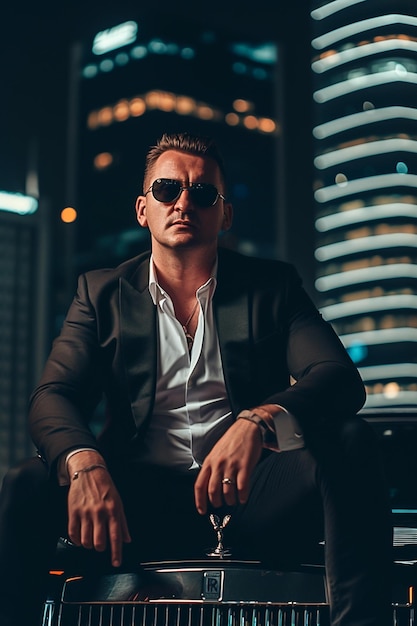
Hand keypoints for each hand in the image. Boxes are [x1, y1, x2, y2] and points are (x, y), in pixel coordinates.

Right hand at [67, 451, 130, 566]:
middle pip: (99, 542)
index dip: (116, 553)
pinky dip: (77, 540)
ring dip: (88, 544)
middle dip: (100, 548)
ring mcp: (85, 513)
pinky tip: (80, 537)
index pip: (116, 537)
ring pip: (85, 540)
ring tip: (90, 539)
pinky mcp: (73, 511)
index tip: (116, 563)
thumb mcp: (119, 502)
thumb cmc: (106, 487)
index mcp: (113, 510)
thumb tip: (127, 539)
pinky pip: (73, 533)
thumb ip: (123, 523)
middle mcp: (100, 513)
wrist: (89, 472)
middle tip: (100, 545)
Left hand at [194, 418, 262, 514]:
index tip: (202, 510)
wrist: (248, 428)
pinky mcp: (244, 466)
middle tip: (221, 504)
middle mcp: (218, 464)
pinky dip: (242, 496)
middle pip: (213, 491)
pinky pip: (242, 487)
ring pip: (227, 492)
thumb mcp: (216, 452)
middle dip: (217, 502)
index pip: (199, 485)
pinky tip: (243, 497)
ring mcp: (231, 465)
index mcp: (209, 461)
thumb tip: (208, 486)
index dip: (200, 501)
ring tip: (233, 500)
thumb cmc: (232, 440)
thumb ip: (212, 467)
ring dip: (230, 500)